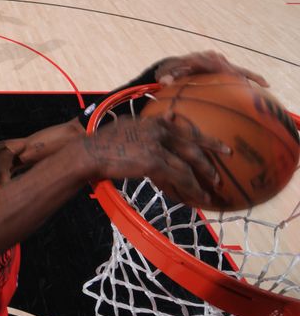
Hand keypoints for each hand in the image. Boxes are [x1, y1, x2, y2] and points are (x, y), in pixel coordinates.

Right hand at [84, 113, 229, 204]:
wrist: (89, 152)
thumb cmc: (101, 143)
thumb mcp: (124, 126)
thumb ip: (140, 125)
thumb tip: (150, 119)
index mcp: (153, 122)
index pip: (185, 128)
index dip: (204, 137)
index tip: (219, 144)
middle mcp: (159, 130)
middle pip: (193, 144)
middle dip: (212, 153)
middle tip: (226, 160)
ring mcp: (158, 145)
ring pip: (189, 163)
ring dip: (203, 177)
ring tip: (212, 188)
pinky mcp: (154, 161)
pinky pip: (180, 177)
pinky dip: (191, 188)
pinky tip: (198, 197)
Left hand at [155, 50, 268, 86]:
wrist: (181, 64)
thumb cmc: (173, 70)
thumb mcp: (168, 73)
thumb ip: (166, 76)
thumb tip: (163, 82)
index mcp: (199, 57)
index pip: (208, 62)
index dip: (215, 67)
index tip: (223, 73)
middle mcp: (212, 57)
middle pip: (225, 66)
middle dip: (235, 73)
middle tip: (247, 81)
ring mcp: (221, 61)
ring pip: (236, 69)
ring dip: (247, 76)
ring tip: (263, 83)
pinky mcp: (227, 67)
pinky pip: (242, 72)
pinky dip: (253, 77)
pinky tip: (266, 84)